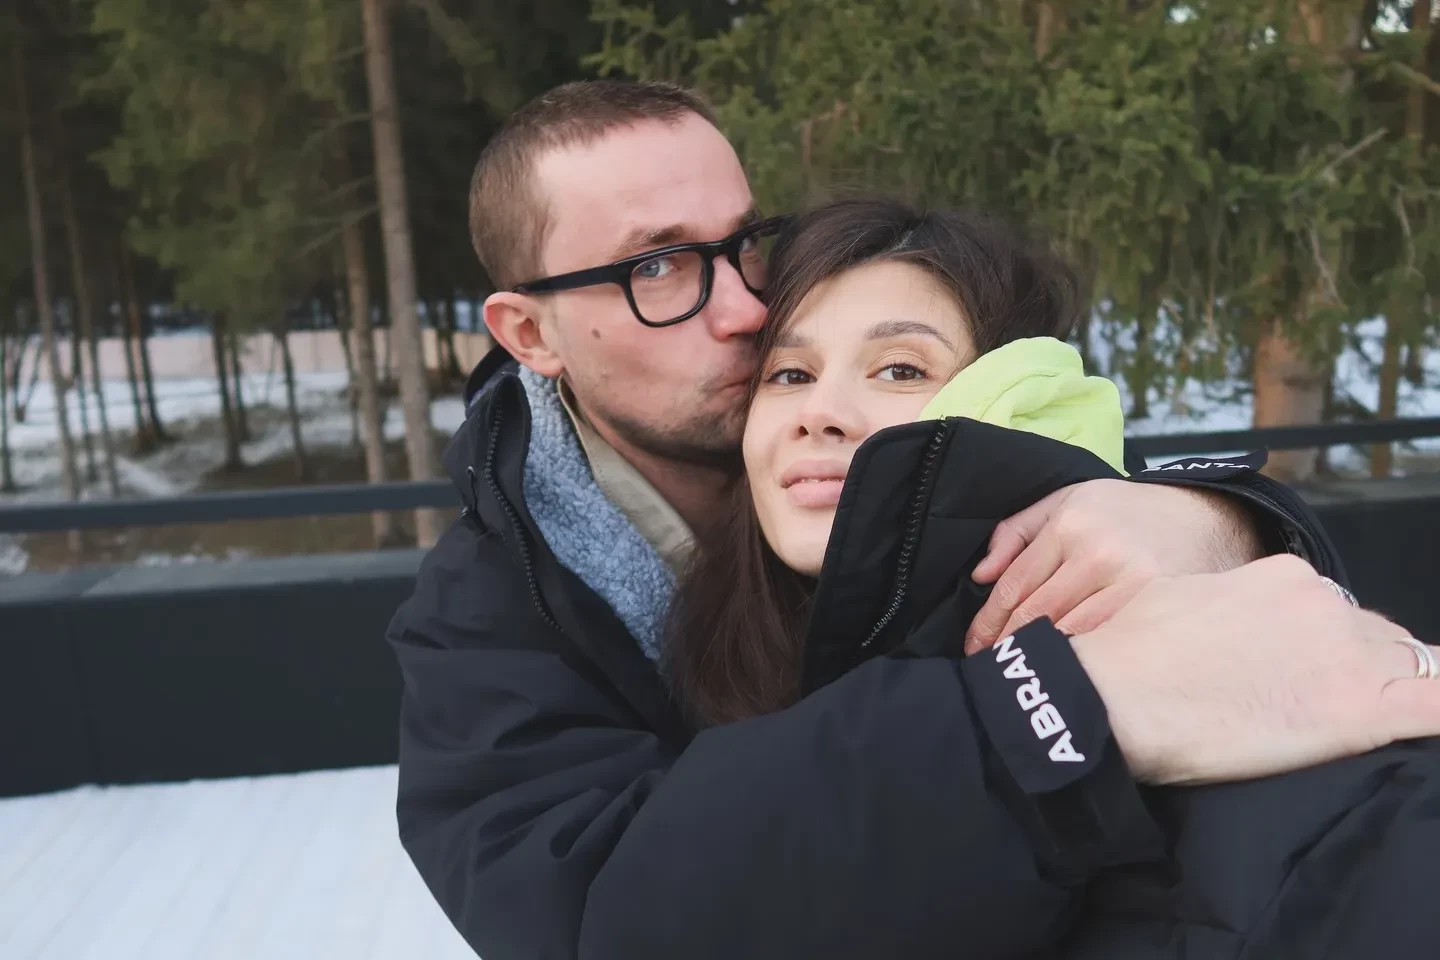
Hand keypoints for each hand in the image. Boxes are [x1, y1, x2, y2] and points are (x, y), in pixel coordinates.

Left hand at [964, 479, 1263, 652]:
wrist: (1205, 515)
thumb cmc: (1125, 513)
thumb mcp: (1066, 501)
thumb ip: (1016, 532)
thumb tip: (980, 576)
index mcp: (1068, 525)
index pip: (1016, 585)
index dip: (988, 622)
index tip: (973, 646)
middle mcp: (1097, 553)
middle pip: (1037, 614)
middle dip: (1007, 645)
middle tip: (988, 670)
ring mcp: (1129, 582)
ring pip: (1070, 633)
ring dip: (1041, 658)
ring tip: (1021, 676)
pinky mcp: (1155, 605)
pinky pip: (1107, 640)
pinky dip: (1083, 659)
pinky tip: (1066, 672)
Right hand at [1071, 555, 1439, 785]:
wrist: (1115, 694)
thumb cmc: (1127, 655)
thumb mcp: (1179, 601)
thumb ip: (1226, 607)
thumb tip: (1230, 632)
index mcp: (1283, 576)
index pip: (1335, 613)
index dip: (1327, 650)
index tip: (1302, 677)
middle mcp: (1325, 603)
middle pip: (1379, 641)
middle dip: (1362, 671)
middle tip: (1315, 707)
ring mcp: (1346, 655)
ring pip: (1411, 671)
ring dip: (1389, 696)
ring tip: (1340, 726)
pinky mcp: (1360, 711)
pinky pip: (1438, 706)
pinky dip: (1436, 711)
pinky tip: (1422, 723)